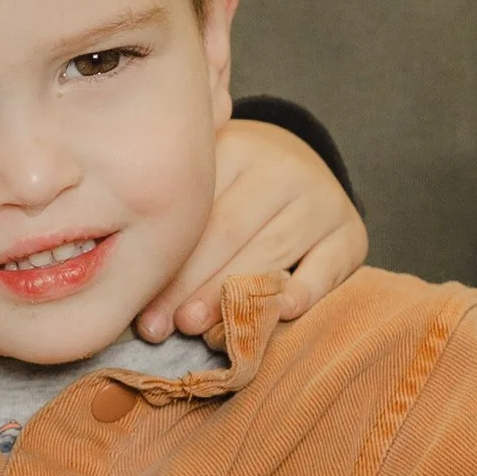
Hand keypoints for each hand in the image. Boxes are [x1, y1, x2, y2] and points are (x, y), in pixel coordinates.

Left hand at [136, 120, 364, 340]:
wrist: (299, 168)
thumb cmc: (234, 188)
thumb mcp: (206, 180)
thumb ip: (176, 215)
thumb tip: (125, 277)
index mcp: (238, 147)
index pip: (199, 209)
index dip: (167, 260)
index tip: (139, 303)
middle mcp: (283, 167)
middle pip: (229, 232)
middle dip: (189, 285)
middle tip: (159, 326)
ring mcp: (322, 199)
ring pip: (270, 253)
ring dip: (231, 297)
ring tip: (197, 328)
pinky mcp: (351, 233)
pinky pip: (326, 267)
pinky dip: (303, 292)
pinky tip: (278, 312)